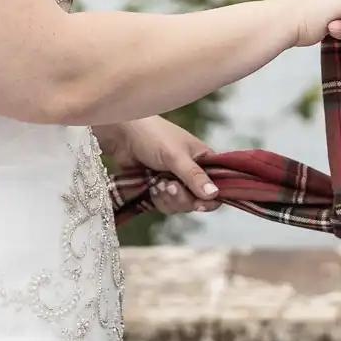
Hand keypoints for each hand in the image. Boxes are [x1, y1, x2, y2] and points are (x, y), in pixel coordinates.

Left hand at [100, 117, 221, 212]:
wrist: (122, 135)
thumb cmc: (153, 136)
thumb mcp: (176, 156)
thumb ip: (194, 176)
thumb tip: (214, 194)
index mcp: (204, 159)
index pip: (218, 186)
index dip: (210, 198)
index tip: (198, 203)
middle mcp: (193, 172)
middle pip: (198, 200)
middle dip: (182, 198)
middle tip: (169, 186)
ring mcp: (176, 181)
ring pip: (181, 205)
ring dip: (168, 199)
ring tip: (157, 184)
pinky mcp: (160, 188)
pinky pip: (166, 204)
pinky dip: (159, 199)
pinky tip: (151, 187)